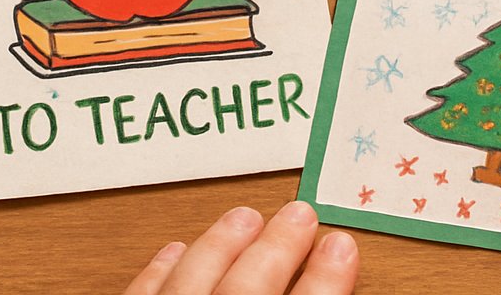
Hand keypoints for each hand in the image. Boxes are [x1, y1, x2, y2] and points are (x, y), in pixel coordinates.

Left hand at [122, 202, 357, 294]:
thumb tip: (324, 274)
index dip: (326, 280)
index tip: (343, 246)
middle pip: (247, 290)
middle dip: (277, 248)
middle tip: (301, 213)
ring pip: (191, 282)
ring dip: (219, 245)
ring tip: (245, 215)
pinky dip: (158, 273)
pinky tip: (174, 250)